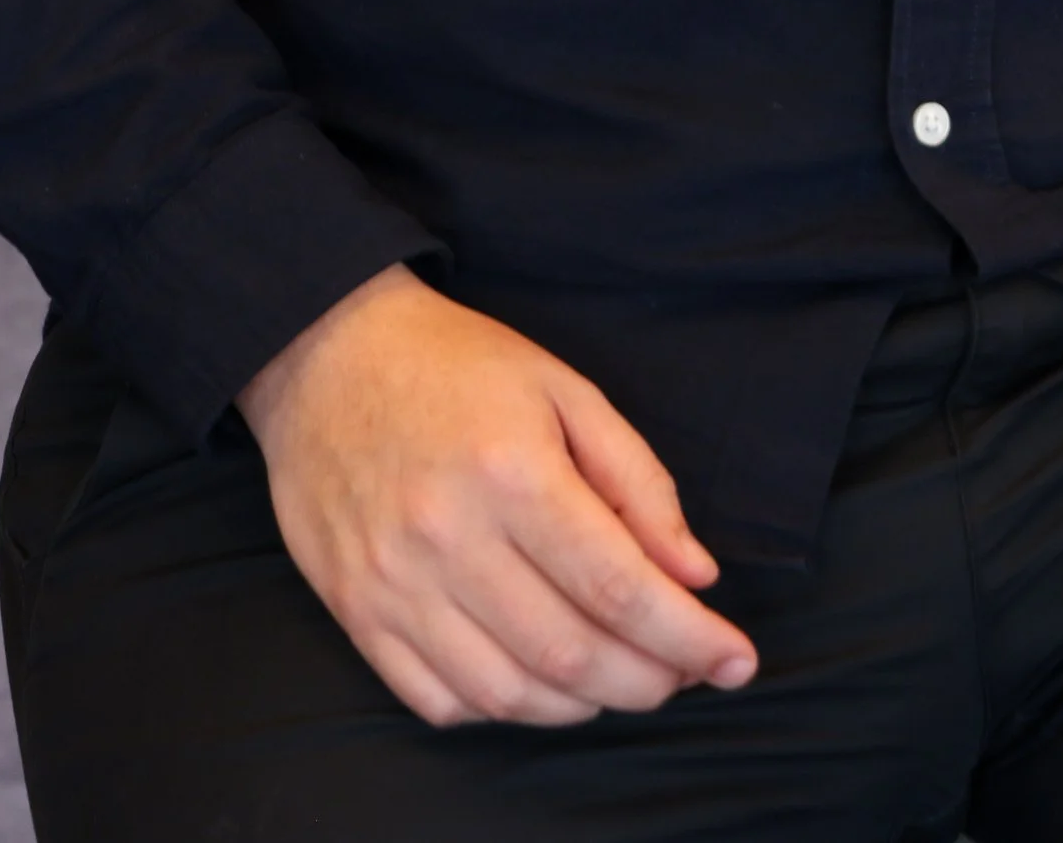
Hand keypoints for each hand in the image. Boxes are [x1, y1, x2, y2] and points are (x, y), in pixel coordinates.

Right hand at [236, 265, 757, 728]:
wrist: (325, 353)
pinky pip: (439, 700)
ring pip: (508, 694)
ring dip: (583, 704)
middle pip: (570, 655)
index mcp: (512, 470)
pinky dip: (502, 709)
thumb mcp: (564, 389)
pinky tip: (537, 681)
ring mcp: (394, 584)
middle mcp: (449, 537)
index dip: (687, 637)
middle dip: (647, 680)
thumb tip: (695, 572)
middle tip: (684, 672)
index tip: (737, 661)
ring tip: (619, 676)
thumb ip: (636, 480)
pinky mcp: (356, 612)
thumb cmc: (457, 365)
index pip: (618, 586)